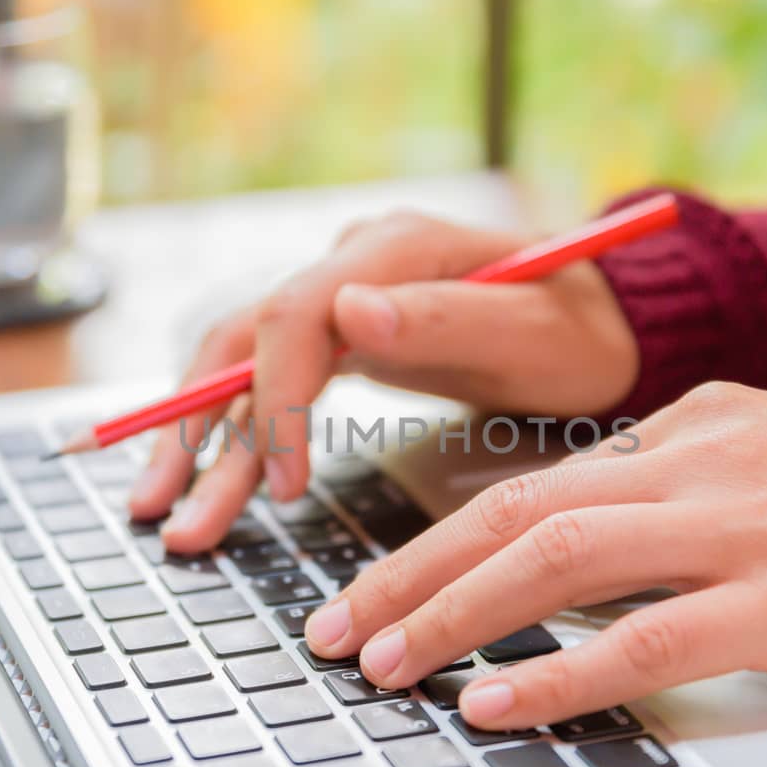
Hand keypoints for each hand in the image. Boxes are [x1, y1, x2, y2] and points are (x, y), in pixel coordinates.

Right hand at [130, 210, 639, 550]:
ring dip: (201, 445)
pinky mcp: (340, 337)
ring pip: (243, 369)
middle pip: (244, 338)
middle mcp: (351, 263)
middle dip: (198, 427)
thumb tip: (350, 309)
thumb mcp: (530, 329)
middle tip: (164, 509)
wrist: (602, 324)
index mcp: (394, 248)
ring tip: (165, 518)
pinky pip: (269, 387)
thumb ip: (445, 317)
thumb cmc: (577, 330)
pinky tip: (207, 489)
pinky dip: (235, 440)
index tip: (283, 484)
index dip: (277, 400)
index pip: (296, 313)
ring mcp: (339, 298)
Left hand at [303, 382, 766, 728]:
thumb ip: (680, 476)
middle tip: (333, 627)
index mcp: (691, 421)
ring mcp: (740, 525)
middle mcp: (699, 459)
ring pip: (557, 559)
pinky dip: (558, 673)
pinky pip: (645, 639)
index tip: (376, 582)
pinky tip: (496, 703)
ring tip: (383, 665)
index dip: (440, 538)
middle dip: (407, 572)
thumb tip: (588, 515)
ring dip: (453, 616)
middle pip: (515, 510)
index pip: (534, 479)